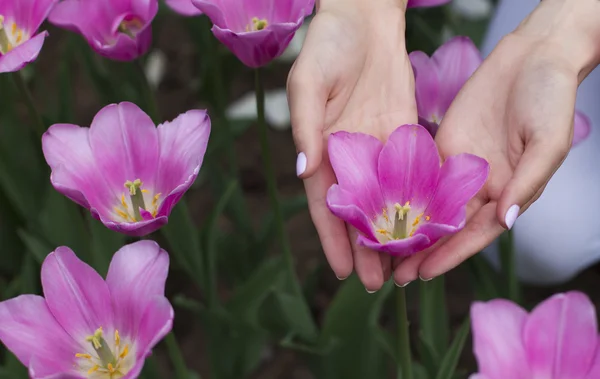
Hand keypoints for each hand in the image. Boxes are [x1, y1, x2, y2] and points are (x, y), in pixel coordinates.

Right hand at [287, 0, 415, 290]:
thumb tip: (306, 172)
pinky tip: (426, 226)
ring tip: (402, 268)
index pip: (323, 204)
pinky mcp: (404, 135)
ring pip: (385, 201)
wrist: (364, 16)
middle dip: (365, 249)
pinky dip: (415, 202)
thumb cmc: (327, 45)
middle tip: (376, 285)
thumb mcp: (308, 84)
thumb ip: (307, 128)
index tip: (342, 271)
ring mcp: (377, 148)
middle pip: (357, 212)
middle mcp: (348, 156)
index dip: (331, 239)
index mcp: (320, 148)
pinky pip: (409, 174)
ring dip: (392, 234)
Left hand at [393, 0, 599, 283]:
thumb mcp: (547, 141)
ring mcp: (459, 168)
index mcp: (509, 193)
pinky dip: (402, 194)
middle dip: (423, 252)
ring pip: (429, 206)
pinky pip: (420, 175)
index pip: (475, 233)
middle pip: (448, 227)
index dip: (451, 255)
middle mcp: (481, 187)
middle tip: (394, 275)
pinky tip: (380, 208)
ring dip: (408, 229)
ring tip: (381, 251)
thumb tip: (505, 220)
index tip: (424, 274)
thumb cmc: (549, 98)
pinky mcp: (442, 147)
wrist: (533, 56)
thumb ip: (526, 181)